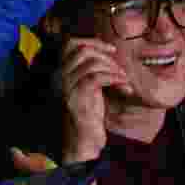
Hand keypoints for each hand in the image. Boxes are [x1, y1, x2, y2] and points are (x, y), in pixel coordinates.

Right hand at [58, 37, 129, 160]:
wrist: (82, 142)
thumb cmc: (88, 116)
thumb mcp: (89, 89)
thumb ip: (91, 71)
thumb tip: (107, 52)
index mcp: (61, 73)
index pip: (70, 44)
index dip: (92, 42)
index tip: (110, 49)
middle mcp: (60, 77)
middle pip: (82, 50)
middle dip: (106, 55)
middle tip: (119, 70)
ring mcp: (67, 87)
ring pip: (92, 63)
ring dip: (114, 69)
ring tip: (124, 81)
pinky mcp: (78, 98)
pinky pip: (98, 78)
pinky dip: (115, 79)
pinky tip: (125, 88)